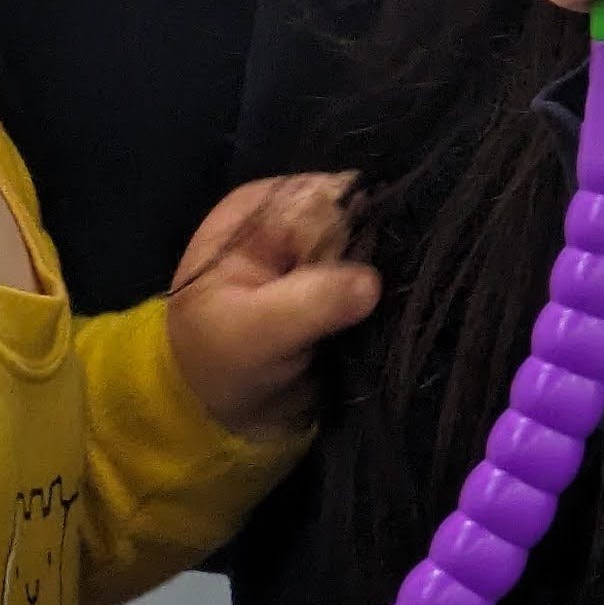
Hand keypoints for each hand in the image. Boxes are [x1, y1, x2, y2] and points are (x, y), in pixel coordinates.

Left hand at [164, 171, 379, 435]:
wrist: (221, 407)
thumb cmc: (218, 362)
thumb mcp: (252, 333)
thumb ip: (308, 303)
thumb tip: (371, 282)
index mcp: (256, 210)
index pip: (322, 197)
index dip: (345, 235)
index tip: (354, 278)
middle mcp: (291, 217)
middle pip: (354, 215)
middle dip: (367, 256)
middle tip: (368, 302)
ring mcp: (317, 248)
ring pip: (371, 244)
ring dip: (379, 280)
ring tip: (377, 315)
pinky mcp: (339, 280)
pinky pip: (376, 274)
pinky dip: (382, 297)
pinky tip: (385, 318)